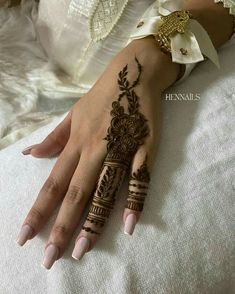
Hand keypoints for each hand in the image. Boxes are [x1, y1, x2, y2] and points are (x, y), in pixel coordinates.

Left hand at [17, 37, 179, 268]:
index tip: (25, 236)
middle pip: (76, 192)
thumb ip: (54, 137)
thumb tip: (31, 155)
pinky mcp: (145, 148)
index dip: (39, 210)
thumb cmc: (103, 95)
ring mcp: (121, 149)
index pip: (53, 182)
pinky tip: (129, 224)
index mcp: (77, 142)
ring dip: (94, 221)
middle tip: (49, 258)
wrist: (135, 72)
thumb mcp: (73, 113)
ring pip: (105, 190)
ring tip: (81, 250)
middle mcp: (95, 149)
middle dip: (60, 226)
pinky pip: (140, 178)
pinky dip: (135, 200)